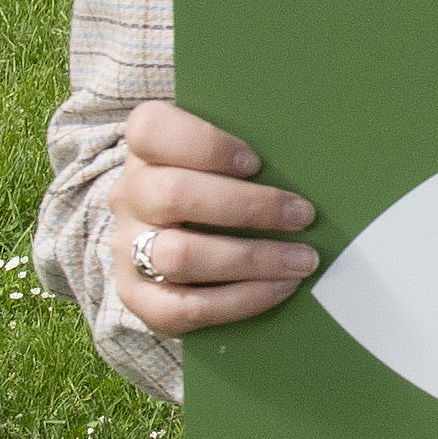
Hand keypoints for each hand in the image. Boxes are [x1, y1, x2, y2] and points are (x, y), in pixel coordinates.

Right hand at [104, 101, 322, 331]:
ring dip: (251, 259)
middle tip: (302, 215)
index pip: (151, 131)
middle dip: (248, 208)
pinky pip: (186, 308)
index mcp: (144, 150)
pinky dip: (240, 300)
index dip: (205, 145)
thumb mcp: (219, 154)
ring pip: (181, 256)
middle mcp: (128, 196)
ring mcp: (127, 248)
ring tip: (302, 259)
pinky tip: (280, 287)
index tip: (255, 162)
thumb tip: (310, 154)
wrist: (171, 238)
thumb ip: (249, 144)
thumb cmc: (213, 182)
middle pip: (174, 195)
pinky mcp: (137, 297)